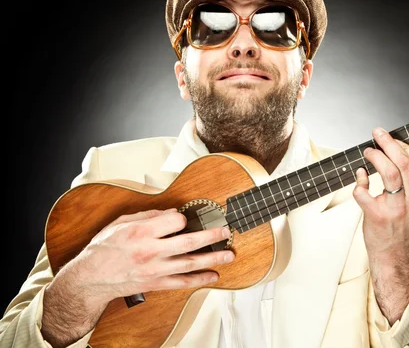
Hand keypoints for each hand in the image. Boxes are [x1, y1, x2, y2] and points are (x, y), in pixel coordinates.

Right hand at [66, 208, 233, 302]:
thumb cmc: (104, 248)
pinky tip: (213, 275)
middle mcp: (150, 251)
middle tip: (225, 232)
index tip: (184, 218)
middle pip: (188, 242)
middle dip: (211, 236)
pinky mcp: (156, 284)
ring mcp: (155, 270)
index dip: (183, 217)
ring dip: (213, 258)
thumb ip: (148, 216)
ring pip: (190, 263)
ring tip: (229, 254)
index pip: (175, 221)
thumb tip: (172, 213)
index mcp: (141, 232)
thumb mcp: (120, 223)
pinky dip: (200, 280)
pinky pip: (182, 283)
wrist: (91, 278)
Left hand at [352, 127, 408, 321]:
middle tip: (377, 134)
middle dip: (389, 143)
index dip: (406, 145)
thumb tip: (396, 151)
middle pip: (405, 164)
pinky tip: (359, 176)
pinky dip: (359, 180)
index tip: (394, 137)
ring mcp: (396, 210)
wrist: (394, 255)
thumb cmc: (402, 225)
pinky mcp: (376, 217)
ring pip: (389, 174)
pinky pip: (364, 192)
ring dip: (376, 158)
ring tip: (368, 152)